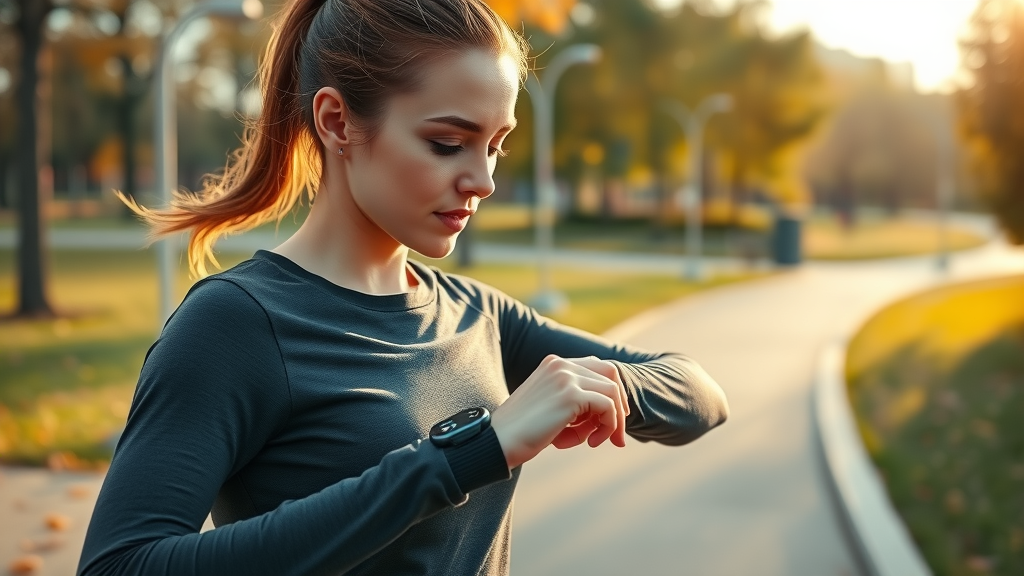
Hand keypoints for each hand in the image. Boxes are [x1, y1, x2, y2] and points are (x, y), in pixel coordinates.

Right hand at [490, 355, 628, 468]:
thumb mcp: (549, 407)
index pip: (597, 368)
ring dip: (612, 421)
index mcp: (554, 363)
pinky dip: (608, 427)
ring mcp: (566, 377)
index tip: (610, 420)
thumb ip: (574, 402)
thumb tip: (610, 413)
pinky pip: (608, 407)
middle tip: (615, 435)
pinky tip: (590, 443)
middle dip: (619, 405)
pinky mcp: (571, 395)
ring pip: (612, 392)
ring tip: (593, 441)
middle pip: (611, 375)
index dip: (610, 394)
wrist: (497, 442)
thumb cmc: (522, 432)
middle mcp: (561, 364)